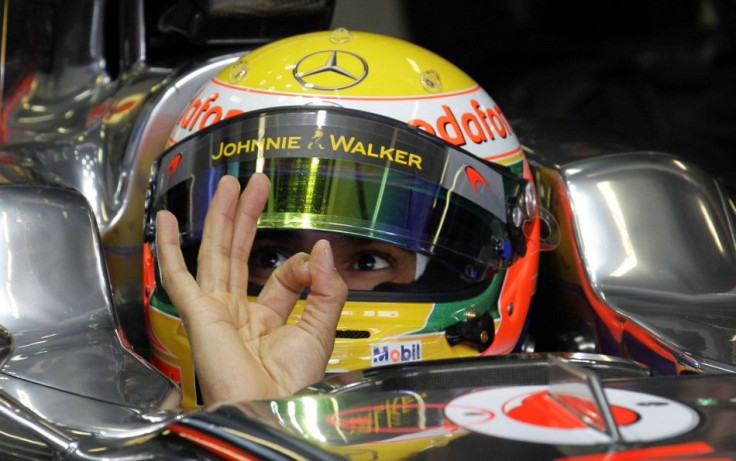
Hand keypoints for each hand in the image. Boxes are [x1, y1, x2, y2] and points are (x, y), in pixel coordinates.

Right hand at [155, 173, 346, 404]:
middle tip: (255, 184)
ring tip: (227, 185)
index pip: (280, 276)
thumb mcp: (321, 329)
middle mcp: (238, 312)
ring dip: (219, 217)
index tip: (314, 260)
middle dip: (246, 216)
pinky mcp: (197, 314)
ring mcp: (215, 311)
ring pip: (214, 254)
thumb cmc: (291, 385)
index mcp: (266, 319)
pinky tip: (164, 220)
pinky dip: (168, 248)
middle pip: (239, 253)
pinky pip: (177, 277)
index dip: (300, 263)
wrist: (269, 407)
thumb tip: (320, 249)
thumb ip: (326, 288)